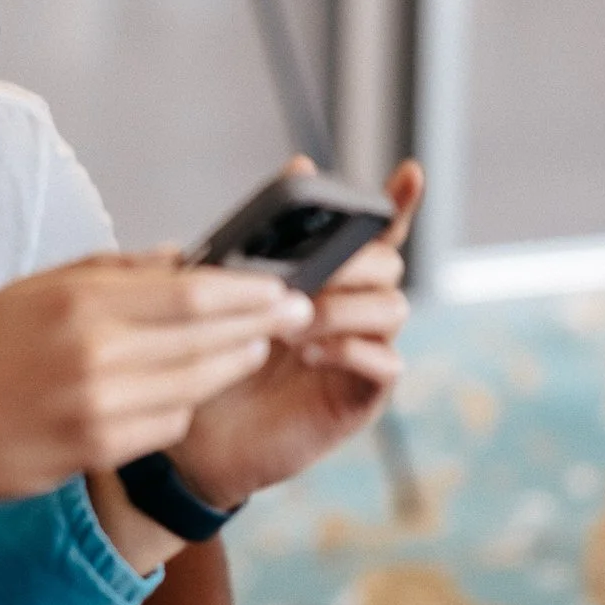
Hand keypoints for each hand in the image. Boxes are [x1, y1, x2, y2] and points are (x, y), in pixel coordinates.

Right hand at [0, 257, 311, 557]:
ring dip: (233, 365)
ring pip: (198, 382)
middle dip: (262, 325)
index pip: (191, 290)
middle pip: (208, 335)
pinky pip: (168, 422)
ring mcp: (100, 406)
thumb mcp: (27, 291)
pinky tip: (193, 389)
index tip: (282, 285)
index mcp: (78, 301)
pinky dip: (186, 402)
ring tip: (257, 348)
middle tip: (297, 314)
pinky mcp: (99, 449)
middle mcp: (94, 351)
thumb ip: (107, 273)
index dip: (247, 289)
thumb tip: (178, 258)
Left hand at [168, 161, 423, 511]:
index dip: (399, 202)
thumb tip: (300, 165)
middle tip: (308, 276)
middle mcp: (353, 311)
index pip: (376, 234)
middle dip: (354, 261)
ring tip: (294, 324)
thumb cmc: (213, 359)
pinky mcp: (361, 396)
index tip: (408, 173)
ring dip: (344, 307)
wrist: (197, 438)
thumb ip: (269, 233)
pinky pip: (386, 362)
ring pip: (392, 308)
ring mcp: (362, 352)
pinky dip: (351, 349)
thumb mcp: (227, 290)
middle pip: (389, 265)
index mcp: (327, 279)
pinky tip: (312, 353)